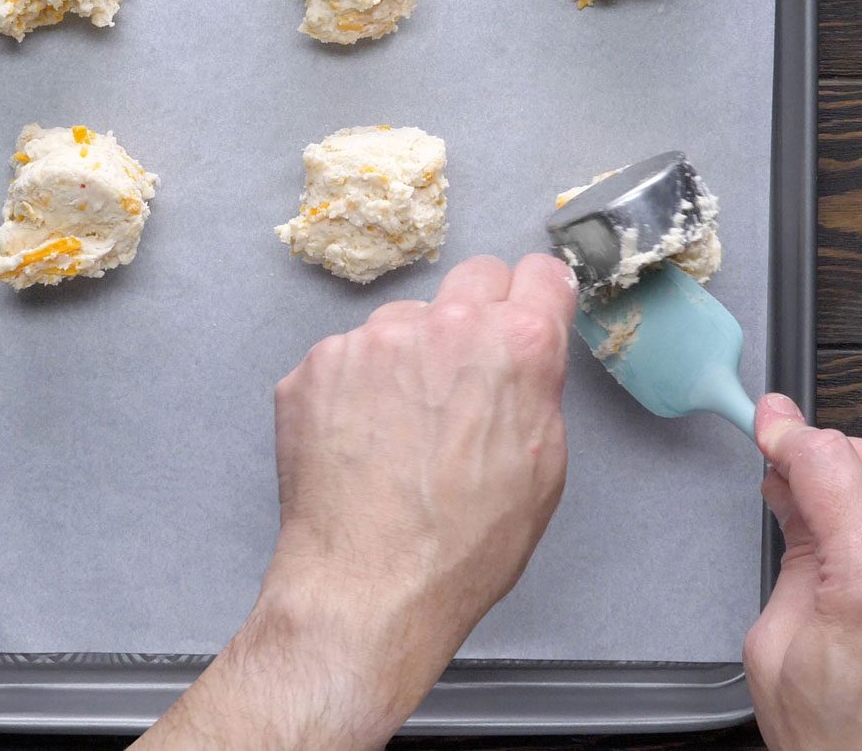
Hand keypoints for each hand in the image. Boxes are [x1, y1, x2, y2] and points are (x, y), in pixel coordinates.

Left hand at [136, 253, 577, 749]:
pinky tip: (359, 441)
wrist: (368, 587)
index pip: (539, 273)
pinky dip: (356, 388)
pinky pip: (349, 357)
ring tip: (401, 429)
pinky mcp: (318, 363)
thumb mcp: (543, 470)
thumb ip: (536, 391)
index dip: (536, 301)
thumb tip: (523, 362)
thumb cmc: (464, 546)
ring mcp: (373, 339)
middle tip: (464, 378)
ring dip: (409, 356)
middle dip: (476, 318)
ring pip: (404, 321)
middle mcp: (444, 324)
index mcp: (516, 346)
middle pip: (473, 279)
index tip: (527, 316)